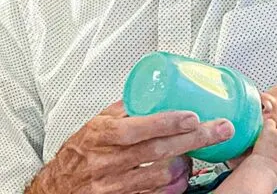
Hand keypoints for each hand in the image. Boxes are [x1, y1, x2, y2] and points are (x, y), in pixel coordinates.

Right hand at [27, 101, 234, 193]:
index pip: (137, 127)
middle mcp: (108, 161)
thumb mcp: (95, 124)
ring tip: (200, 153)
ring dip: (186, 164)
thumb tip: (153, 91)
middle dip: (194, 139)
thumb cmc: (77, 154)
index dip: (167, 122)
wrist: (57, 188)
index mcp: (101, 135)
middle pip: (158, 150)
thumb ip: (124, 110)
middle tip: (219, 130)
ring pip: (160, 176)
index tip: (192, 116)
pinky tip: (183, 177)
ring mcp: (115, 185)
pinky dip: (173, 187)